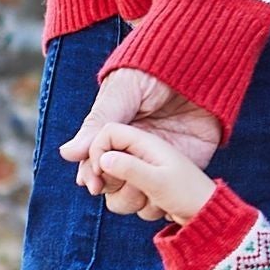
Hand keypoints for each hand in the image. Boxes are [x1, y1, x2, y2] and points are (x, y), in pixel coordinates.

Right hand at [61, 70, 222, 219]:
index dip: (92, 174)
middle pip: (112, 184)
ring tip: (141, 186)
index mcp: (114, 132)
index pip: (95, 162)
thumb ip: (99, 123)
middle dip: (111, 187)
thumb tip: (67, 154)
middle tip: (116, 182)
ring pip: (137, 195)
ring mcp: (157, 159)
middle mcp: (133, 150)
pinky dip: (162, 201)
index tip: (93, 183)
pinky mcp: (182, 165)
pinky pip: (167, 194)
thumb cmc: (158, 71)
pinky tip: (161, 196)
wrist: (203, 67)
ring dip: (135, 197)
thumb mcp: (124, 92)